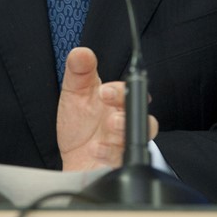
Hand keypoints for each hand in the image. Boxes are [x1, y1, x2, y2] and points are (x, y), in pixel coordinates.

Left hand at [56, 47, 158, 171]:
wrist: (74, 159)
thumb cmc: (79, 124)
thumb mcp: (74, 92)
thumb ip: (79, 70)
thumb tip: (82, 52)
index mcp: (118, 102)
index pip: (130, 92)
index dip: (120, 91)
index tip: (104, 92)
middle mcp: (126, 122)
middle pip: (143, 117)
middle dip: (127, 115)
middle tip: (110, 116)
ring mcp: (126, 144)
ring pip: (138, 139)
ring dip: (122, 134)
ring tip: (107, 130)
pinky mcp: (120, 164)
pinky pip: (124, 161)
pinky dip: (111, 154)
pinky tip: (96, 150)